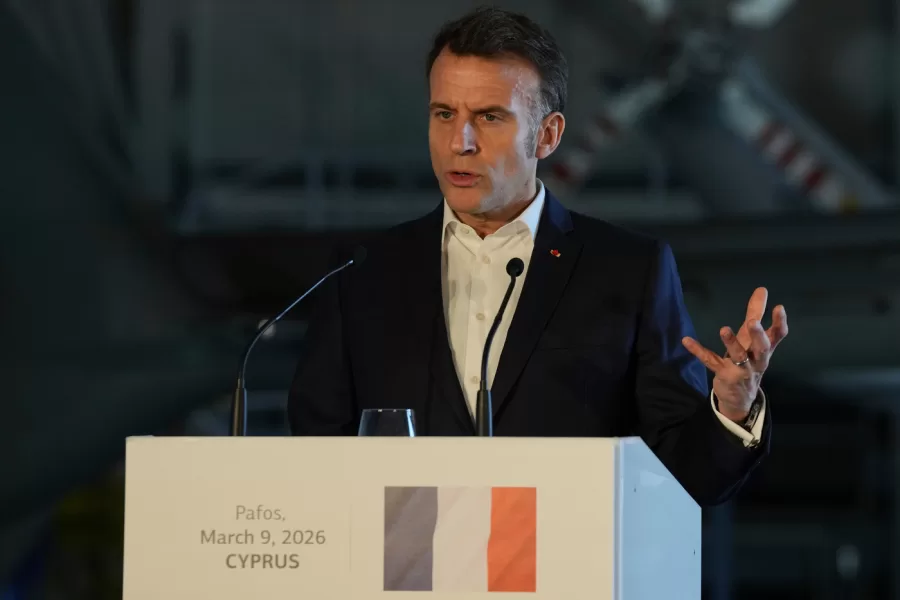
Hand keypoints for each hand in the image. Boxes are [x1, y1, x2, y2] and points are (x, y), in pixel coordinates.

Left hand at [682, 287, 788, 422]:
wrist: (740, 398)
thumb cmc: (749, 361)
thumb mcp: (753, 339)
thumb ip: (756, 313)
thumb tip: (762, 289)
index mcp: (765, 350)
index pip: (778, 336)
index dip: (780, 323)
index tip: (779, 308)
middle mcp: (757, 360)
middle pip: (762, 348)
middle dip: (758, 336)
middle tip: (752, 323)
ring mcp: (740, 369)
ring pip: (738, 356)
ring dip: (731, 343)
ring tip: (724, 329)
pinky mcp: (723, 374)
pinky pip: (710, 361)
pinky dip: (698, 351)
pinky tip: (687, 341)